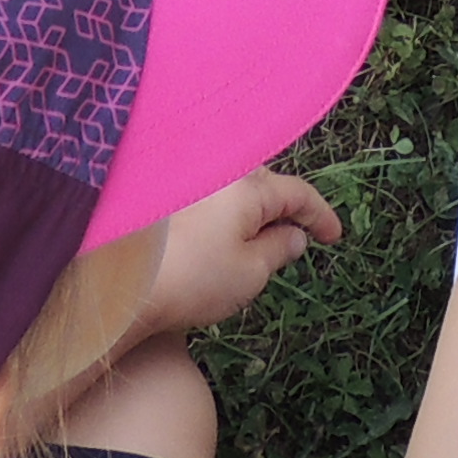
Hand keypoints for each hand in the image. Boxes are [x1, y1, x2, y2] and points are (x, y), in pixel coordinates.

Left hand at [139, 170, 342, 336]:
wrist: (123, 285)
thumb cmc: (193, 279)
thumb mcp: (249, 273)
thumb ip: (279, 249)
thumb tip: (294, 235)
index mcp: (248, 185)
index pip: (298, 193)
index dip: (321, 215)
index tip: (334, 237)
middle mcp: (219, 172)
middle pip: (265, 184)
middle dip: (284, 209)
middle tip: (295, 239)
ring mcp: (188, 182)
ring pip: (234, 191)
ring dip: (251, 213)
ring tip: (257, 244)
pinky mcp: (163, 197)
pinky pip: (208, 197)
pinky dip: (223, 215)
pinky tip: (218, 240)